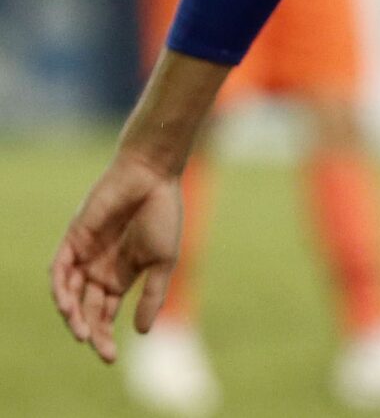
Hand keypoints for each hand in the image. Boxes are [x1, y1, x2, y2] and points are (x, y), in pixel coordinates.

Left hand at [50, 150, 183, 363]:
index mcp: (121, 277)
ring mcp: (84, 255)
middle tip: (98, 349)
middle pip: (85, 310)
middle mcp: (98, 269)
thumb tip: (142, 333)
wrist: (152, 178)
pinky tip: (68, 305)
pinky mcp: (73, 239)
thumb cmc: (163, 215)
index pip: (105, 314)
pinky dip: (61, 289)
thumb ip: (152, 296)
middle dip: (90, 332)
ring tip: (82, 332)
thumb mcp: (163, 263)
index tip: (110, 358)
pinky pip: (59, 271)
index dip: (105, 337)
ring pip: (68, 295)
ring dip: (72, 316)